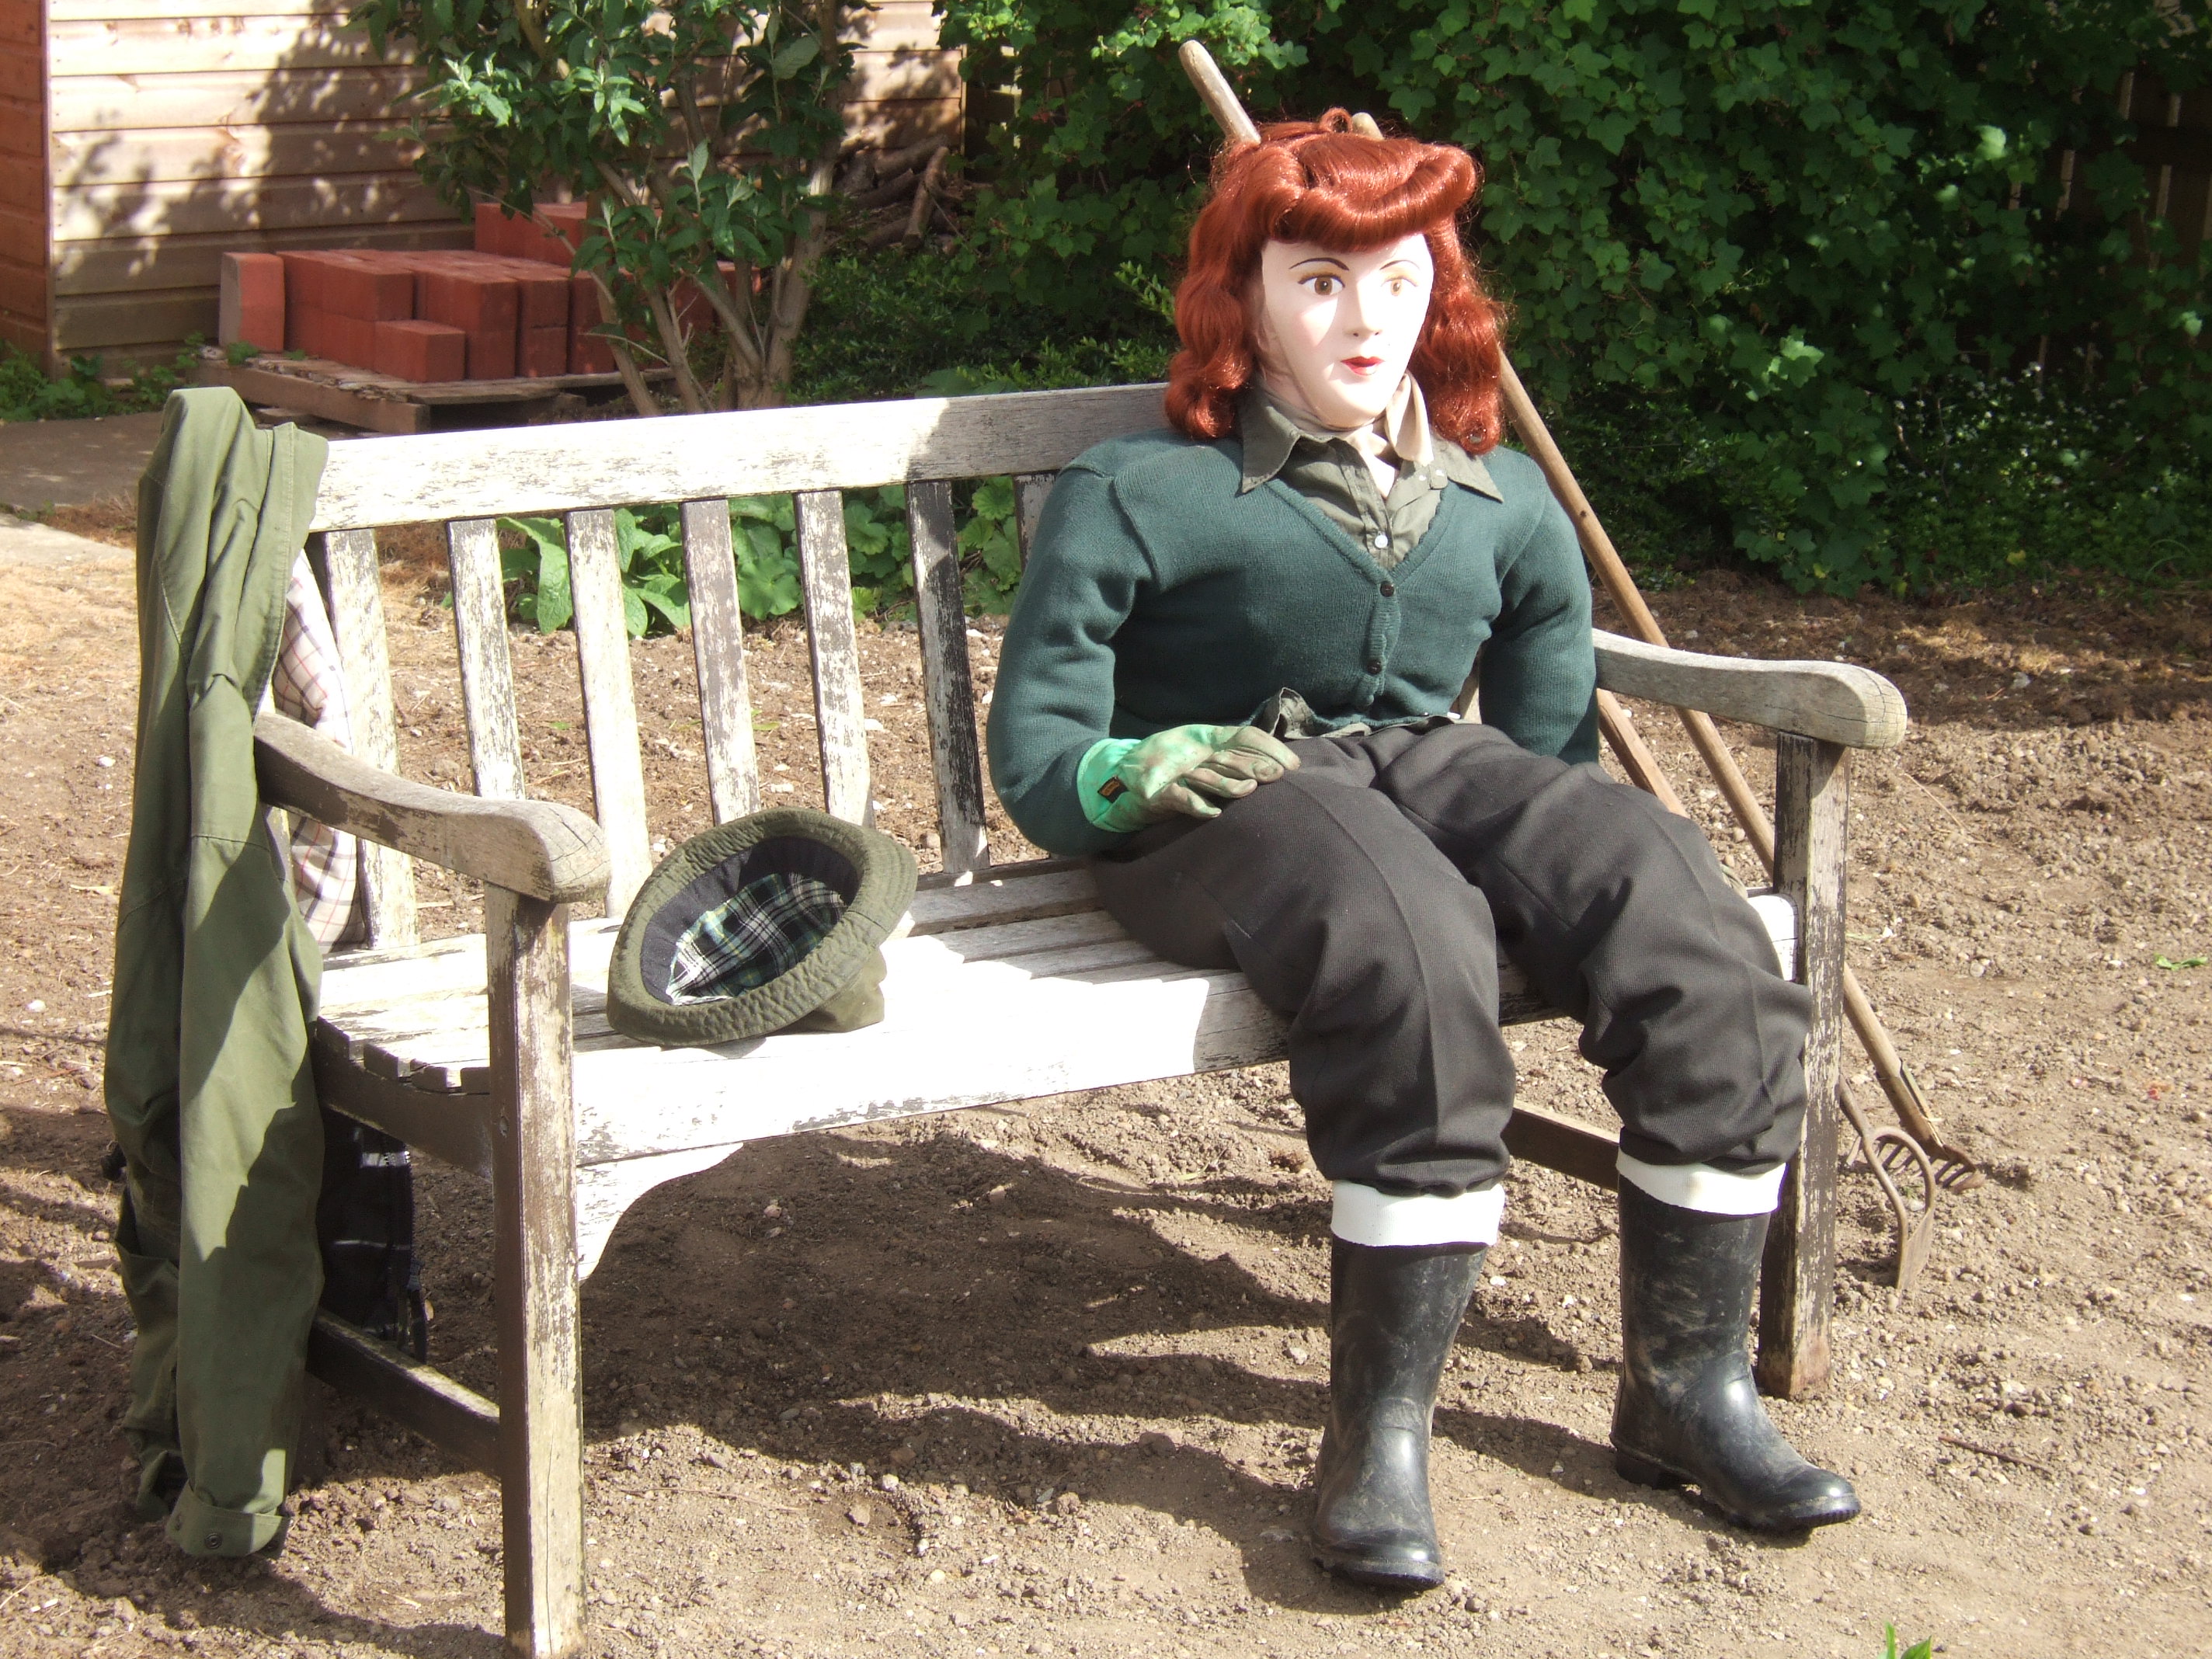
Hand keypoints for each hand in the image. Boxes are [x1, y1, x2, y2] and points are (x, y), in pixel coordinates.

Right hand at [1099, 724, 1300, 827]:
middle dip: (1255, 765)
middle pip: (1231, 756)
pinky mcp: (1158, 792)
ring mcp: (1177, 772)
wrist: (1124, 780)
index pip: (1247, 737)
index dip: (1270, 747)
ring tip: (1248, 790)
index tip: (1294, 764)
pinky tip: (1213, 813)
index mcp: (1209, 740)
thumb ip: (1232, 763)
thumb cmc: (1173, 772)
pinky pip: (1180, 797)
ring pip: (1207, 776)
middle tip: (1278, 775)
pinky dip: (1196, 805)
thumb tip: (1274, 767)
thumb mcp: (1205, 763)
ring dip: (1228, 783)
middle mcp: (1196, 752)